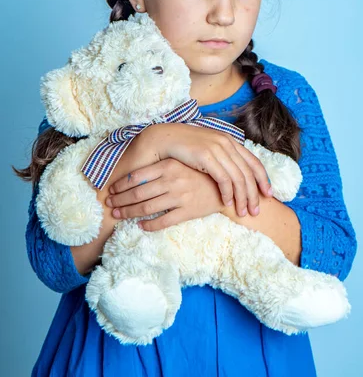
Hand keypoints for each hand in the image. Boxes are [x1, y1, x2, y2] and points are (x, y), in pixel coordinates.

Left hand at [106, 158, 225, 230]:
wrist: (225, 187)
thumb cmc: (198, 174)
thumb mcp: (179, 164)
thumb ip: (159, 168)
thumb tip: (132, 176)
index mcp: (169, 165)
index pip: (137, 176)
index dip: (121, 185)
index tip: (112, 190)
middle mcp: (173, 180)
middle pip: (138, 193)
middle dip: (120, 200)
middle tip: (109, 205)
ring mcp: (180, 196)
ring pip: (146, 208)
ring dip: (128, 213)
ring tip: (119, 215)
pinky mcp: (187, 211)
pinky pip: (162, 221)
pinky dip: (148, 225)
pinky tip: (140, 225)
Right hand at [143, 122, 272, 216]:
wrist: (165, 138)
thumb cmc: (186, 147)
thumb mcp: (209, 148)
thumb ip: (223, 157)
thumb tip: (236, 172)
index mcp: (230, 140)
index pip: (254, 161)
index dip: (264, 179)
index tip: (268, 194)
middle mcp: (227, 143)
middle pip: (249, 173)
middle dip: (254, 194)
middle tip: (256, 210)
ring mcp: (217, 149)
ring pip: (238, 178)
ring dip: (242, 198)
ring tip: (243, 212)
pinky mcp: (206, 157)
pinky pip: (223, 179)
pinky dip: (228, 193)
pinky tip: (227, 203)